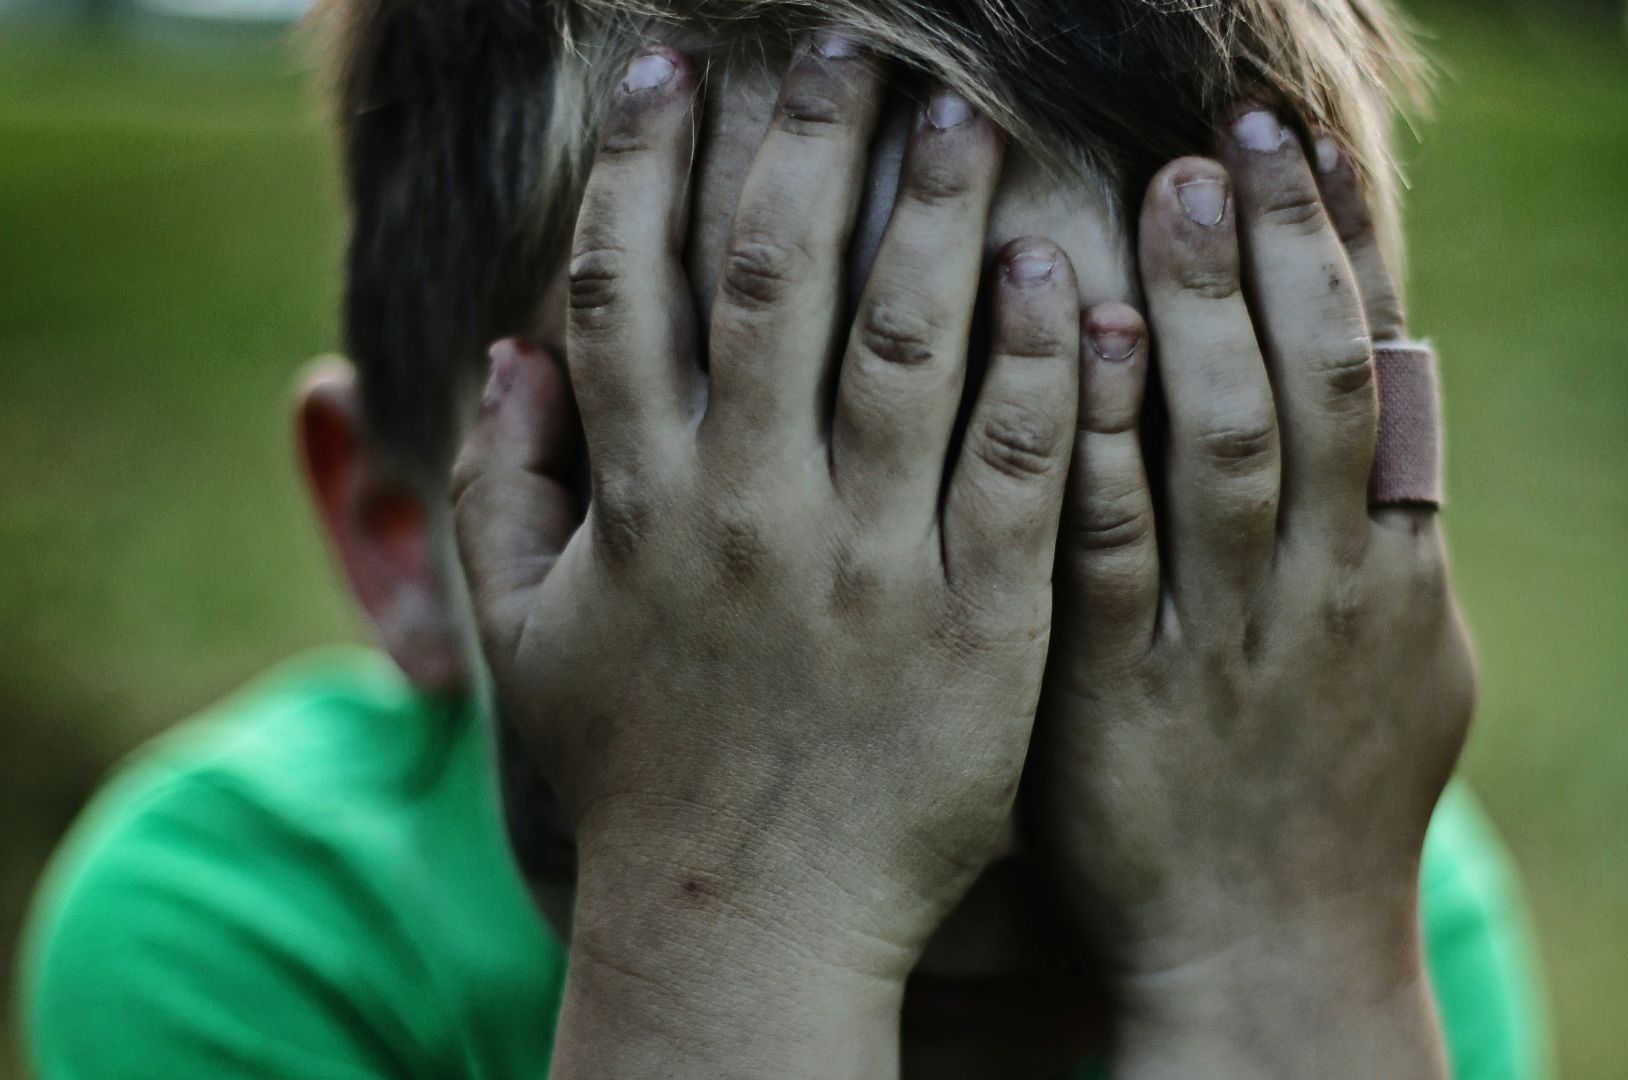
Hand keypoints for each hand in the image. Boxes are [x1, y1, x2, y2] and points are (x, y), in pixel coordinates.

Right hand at [451, 42, 1081, 1076]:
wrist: (750, 925)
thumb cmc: (639, 779)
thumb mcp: (532, 643)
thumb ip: (499, 493)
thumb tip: (505, 351)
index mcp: (639, 506)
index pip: (626, 294)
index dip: (646, 167)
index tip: (675, 71)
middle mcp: (750, 513)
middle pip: (771, 284)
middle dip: (803, 147)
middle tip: (845, 47)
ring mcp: (870, 565)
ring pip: (906, 348)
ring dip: (934, 217)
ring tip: (962, 119)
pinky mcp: (978, 622)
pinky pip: (1016, 467)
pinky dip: (1038, 364)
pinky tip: (1061, 275)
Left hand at [1034, 109, 1469, 1076]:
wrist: (1268, 962)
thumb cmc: (1328, 810)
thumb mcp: (1407, 673)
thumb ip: (1393, 541)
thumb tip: (1396, 409)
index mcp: (1395, 579)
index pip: (1383, 381)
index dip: (1342, 260)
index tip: (1300, 157)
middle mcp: (1326, 594)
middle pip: (1314, 387)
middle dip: (1277, 253)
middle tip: (1229, 140)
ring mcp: (1227, 641)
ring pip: (1229, 443)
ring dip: (1202, 309)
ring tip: (1169, 192)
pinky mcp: (1124, 690)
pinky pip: (1115, 539)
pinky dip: (1104, 430)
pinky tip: (1084, 333)